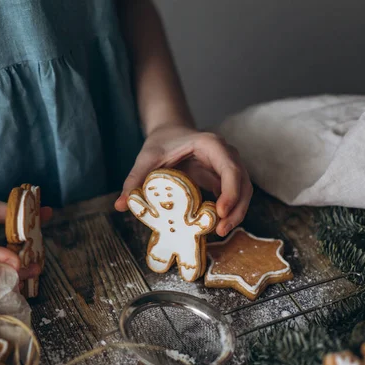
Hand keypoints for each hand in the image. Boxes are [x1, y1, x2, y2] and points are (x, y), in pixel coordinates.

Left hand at [115, 124, 252, 236]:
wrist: (170, 132)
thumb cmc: (160, 143)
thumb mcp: (146, 159)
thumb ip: (134, 180)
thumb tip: (120, 205)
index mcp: (211, 145)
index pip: (230, 168)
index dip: (230, 191)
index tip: (219, 212)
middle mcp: (226, 154)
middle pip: (243, 182)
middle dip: (237, 208)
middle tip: (222, 230)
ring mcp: (228, 167)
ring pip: (244, 191)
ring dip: (236, 213)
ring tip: (221, 232)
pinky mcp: (224, 179)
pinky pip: (234, 196)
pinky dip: (229, 211)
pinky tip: (216, 226)